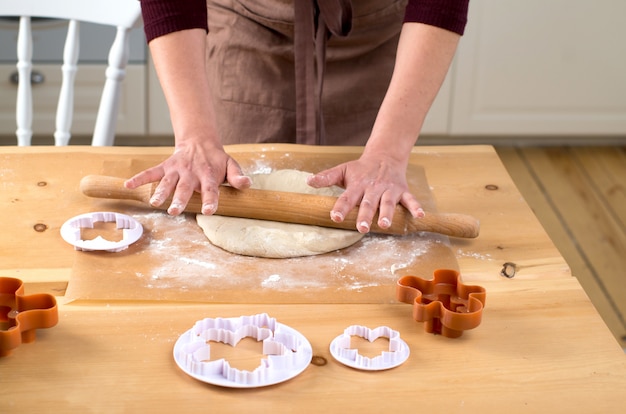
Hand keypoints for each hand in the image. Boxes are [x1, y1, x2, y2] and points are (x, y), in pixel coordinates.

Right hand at [124, 142, 250, 215]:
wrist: (200, 141)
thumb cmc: (216, 159)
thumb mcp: (231, 165)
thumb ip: (237, 176)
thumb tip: (247, 184)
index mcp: (208, 176)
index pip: (211, 190)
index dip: (211, 200)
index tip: (209, 211)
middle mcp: (191, 174)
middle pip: (185, 189)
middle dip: (179, 200)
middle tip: (174, 211)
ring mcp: (176, 170)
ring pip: (167, 182)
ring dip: (160, 192)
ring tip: (154, 203)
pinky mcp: (165, 167)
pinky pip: (150, 172)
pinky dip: (139, 178)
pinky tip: (128, 185)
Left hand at [306, 153, 423, 232]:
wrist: (385, 155)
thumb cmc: (361, 168)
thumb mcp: (343, 170)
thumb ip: (326, 177)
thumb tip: (308, 181)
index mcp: (357, 185)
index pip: (347, 197)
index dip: (341, 207)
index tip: (335, 217)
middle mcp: (373, 188)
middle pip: (368, 203)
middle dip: (364, 215)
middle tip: (361, 228)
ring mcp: (389, 189)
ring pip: (388, 202)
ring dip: (387, 213)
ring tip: (384, 225)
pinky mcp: (402, 191)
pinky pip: (410, 199)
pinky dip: (415, 207)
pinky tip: (419, 215)